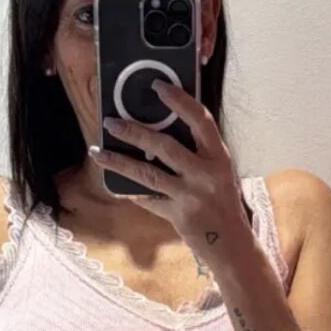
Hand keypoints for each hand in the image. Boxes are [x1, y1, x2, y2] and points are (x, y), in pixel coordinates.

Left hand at [90, 79, 248, 264]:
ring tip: (98, 152)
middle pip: (165, 146)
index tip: (158, 86)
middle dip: (134, 132)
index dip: (179, 101)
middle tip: (111, 122)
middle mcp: (206, 174)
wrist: (231, 244)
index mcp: (219, 157)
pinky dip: (131, 191)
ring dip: (120, 162)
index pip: (200, 120)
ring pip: (148, 174)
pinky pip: (149, 200)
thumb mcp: (218, 171)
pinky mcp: (179, 216)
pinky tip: (114, 183)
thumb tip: (160, 130)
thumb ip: (198, 152)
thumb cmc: (222, 202)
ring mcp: (192, 196)